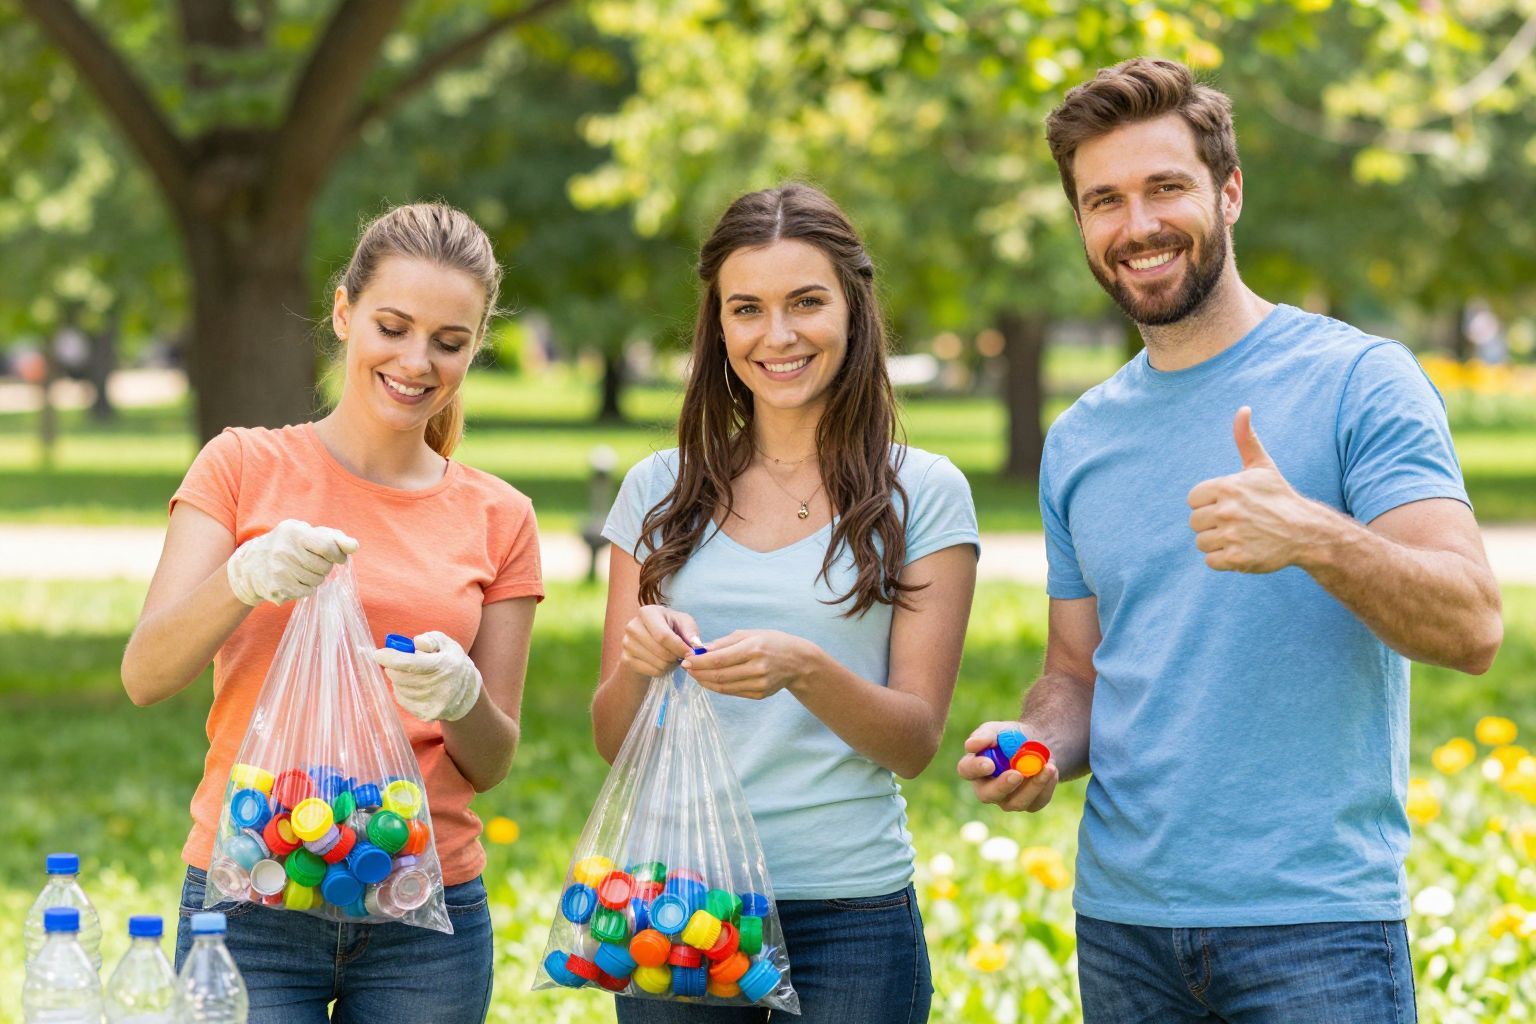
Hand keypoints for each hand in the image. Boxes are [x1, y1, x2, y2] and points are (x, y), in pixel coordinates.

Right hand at [226, 519, 358, 605]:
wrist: (250, 566)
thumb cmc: (287, 545)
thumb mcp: (306, 533)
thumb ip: (333, 537)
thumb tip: (354, 546)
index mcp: (294, 532)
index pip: (328, 546)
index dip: (338, 555)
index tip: (337, 557)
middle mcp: (284, 550)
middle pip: (325, 567)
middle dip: (324, 566)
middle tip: (311, 562)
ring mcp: (279, 571)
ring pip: (317, 581)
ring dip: (315, 578)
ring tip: (300, 570)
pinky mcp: (277, 588)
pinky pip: (306, 592)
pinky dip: (305, 588)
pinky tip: (292, 580)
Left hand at [372, 631, 482, 721]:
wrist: (467, 693)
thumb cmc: (452, 663)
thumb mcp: (447, 644)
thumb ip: (431, 639)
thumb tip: (415, 643)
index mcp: (444, 666)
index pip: (410, 663)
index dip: (390, 658)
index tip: (378, 654)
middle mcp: (440, 687)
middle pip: (400, 677)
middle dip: (392, 667)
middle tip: (394, 661)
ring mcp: (433, 703)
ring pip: (399, 688)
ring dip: (398, 679)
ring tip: (409, 673)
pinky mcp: (426, 714)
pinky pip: (402, 700)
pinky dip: (401, 690)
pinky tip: (411, 685)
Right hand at [621, 605, 702, 679]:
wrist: (649, 639)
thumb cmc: (670, 627)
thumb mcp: (683, 623)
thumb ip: (691, 632)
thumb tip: (696, 646)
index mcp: (647, 612)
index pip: (663, 636)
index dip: (679, 647)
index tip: (690, 653)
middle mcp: (632, 626)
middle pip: (660, 651)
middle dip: (676, 657)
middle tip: (681, 655)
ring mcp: (627, 643)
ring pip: (658, 663)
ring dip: (671, 664)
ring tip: (672, 657)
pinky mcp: (626, 659)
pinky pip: (652, 672)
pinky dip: (662, 671)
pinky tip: (663, 663)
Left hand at [682, 630, 820, 700]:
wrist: (798, 662)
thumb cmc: (772, 642)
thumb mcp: (750, 634)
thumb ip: (724, 642)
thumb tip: (700, 649)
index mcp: (753, 649)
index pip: (719, 659)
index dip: (699, 662)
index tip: (685, 660)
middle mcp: (757, 668)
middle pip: (719, 675)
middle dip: (698, 672)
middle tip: (686, 668)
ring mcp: (759, 684)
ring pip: (723, 687)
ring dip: (705, 681)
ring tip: (695, 675)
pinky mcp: (759, 694)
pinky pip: (733, 692)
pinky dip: (718, 687)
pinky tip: (710, 680)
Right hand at [956, 720, 1059, 812]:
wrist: (1036, 743)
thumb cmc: (1010, 737)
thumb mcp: (997, 730)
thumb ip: (984, 736)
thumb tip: (971, 745)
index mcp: (974, 768)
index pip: (967, 771)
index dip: (976, 769)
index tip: (989, 764)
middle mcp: (987, 788)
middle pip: (988, 795)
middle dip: (1003, 786)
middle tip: (1017, 774)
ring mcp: (1008, 800)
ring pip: (1016, 802)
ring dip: (1033, 786)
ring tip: (1047, 767)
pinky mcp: (1029, 804)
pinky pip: (1036, 801)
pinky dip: (1046, 786)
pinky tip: (1051, 770)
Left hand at [1187, 407, 1322, 573]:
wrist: (1305, 531)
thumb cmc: (1279, 497)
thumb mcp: (1262, 466)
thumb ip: (1246, 439)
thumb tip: (1243, 408)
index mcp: (1227, 487)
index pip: (1193, 499)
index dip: (1207, 503)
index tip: (1228, 505)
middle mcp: (1227, 510)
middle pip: (1195, 522)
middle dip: (1211, 524)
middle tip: (1237, 523)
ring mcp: (1232, 535)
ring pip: (1202, 542)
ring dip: (1217, 543)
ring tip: (1240, 536)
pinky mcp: (1237, 558)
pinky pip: (1211, 561)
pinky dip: (1224, 560)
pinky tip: (1242, 550)